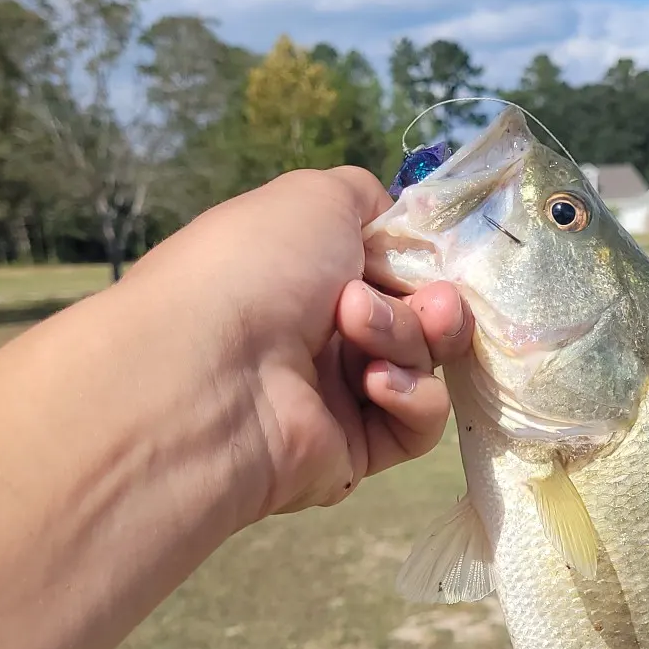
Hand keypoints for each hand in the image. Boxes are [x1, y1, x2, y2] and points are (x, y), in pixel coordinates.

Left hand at [122, 166, 471, 520]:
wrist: (214, 370)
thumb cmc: (258, 267)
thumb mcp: (315, 197)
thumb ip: (366, 198)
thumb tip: (392, 223)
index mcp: (303, 272)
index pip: (390, 266)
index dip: (421, 260)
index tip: (433, 254)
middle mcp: (317, 332)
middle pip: (418, 315)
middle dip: (432, 303)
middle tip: (429, 302)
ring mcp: (335, 394)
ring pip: (422, 363)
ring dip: (410, 340)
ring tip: (366, 335)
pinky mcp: (352, 451)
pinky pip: (416, 424)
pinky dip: (411, 397)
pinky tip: (375, 383)